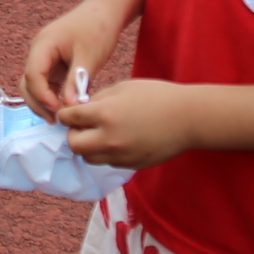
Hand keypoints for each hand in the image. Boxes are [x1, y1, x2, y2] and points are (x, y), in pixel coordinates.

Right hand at [22, 0, 119, 117]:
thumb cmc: (98, 28)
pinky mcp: (54, 64)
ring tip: (62, 116)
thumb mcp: (89, 56)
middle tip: (57, 120)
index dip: (42, 95)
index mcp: (44, 44)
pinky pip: (47, 83)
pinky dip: (53, 95)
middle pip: (28, 82)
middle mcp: (39, 51)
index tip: (58, 109)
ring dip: (44, 101)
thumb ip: (77, 82)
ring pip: (35, 84)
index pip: (32, 74)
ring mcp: (45, 57)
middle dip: (39, 102)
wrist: (105, 11)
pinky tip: (66, 107)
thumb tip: (69, 107)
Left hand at [58, 75, 195, 168]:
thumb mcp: (123, 88)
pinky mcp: (130, 165)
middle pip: (73, 145)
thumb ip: (98, 100)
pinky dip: (106, 154)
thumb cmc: (157, 96)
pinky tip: (118, 141)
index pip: (68, 118)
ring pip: (89, 158)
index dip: (65, 114)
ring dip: (88, 147)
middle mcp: (108, 138)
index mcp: (105, 114)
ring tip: (99, 134)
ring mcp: (120, 155)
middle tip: (82, 126)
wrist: (188, 118)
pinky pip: (108, 163)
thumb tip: (81, 109)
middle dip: (73, 134)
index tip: (68, 112)